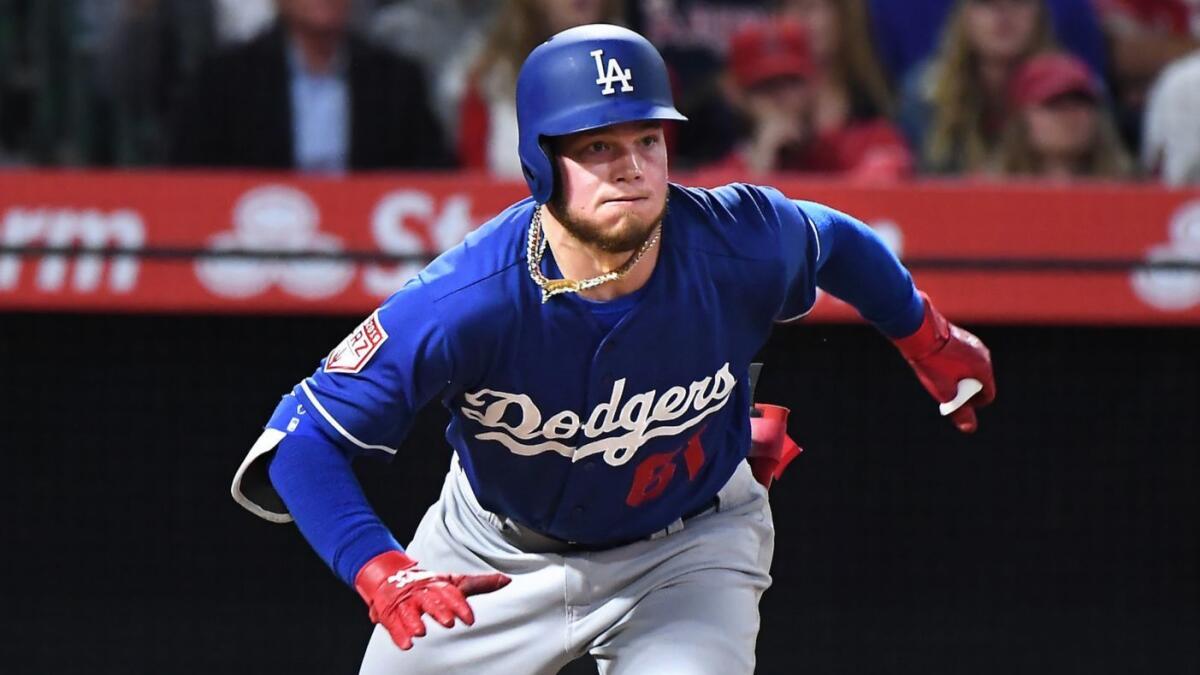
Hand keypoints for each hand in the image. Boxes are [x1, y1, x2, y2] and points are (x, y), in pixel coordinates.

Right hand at [354, 550, 510, 649]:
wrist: (389, 576)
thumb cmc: (427, 583)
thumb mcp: (453, 581)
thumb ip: (479, 584)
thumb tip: (506, 580)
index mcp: (437, 583)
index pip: (450, 592)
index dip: (460, 606)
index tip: (469, 620)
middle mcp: (421, 592)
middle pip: (430, 600)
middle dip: (439, 611)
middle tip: (448, 623)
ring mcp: (404, 602)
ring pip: (408, 611)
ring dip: (413, 621)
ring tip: (420, 632)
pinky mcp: (390, 613)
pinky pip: (393, 623)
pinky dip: (398, 634)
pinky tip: (406, 644)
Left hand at [892, 293, 995, 432]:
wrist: (920, 332)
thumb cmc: (933, 363)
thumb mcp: (945, 391)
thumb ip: (958, 410)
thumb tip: (970, 428)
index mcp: (984, 369)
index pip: (988, 395)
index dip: (973, 404)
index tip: (955, 403)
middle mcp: (983, 354)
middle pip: (980, 381)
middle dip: (965, 390)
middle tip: (945, 391)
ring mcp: (974, 343)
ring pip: (971, 368)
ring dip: (959, 376)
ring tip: (939, 378)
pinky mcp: (962, 337)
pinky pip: (964, 357)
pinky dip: (955, 364)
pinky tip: (938, 364)